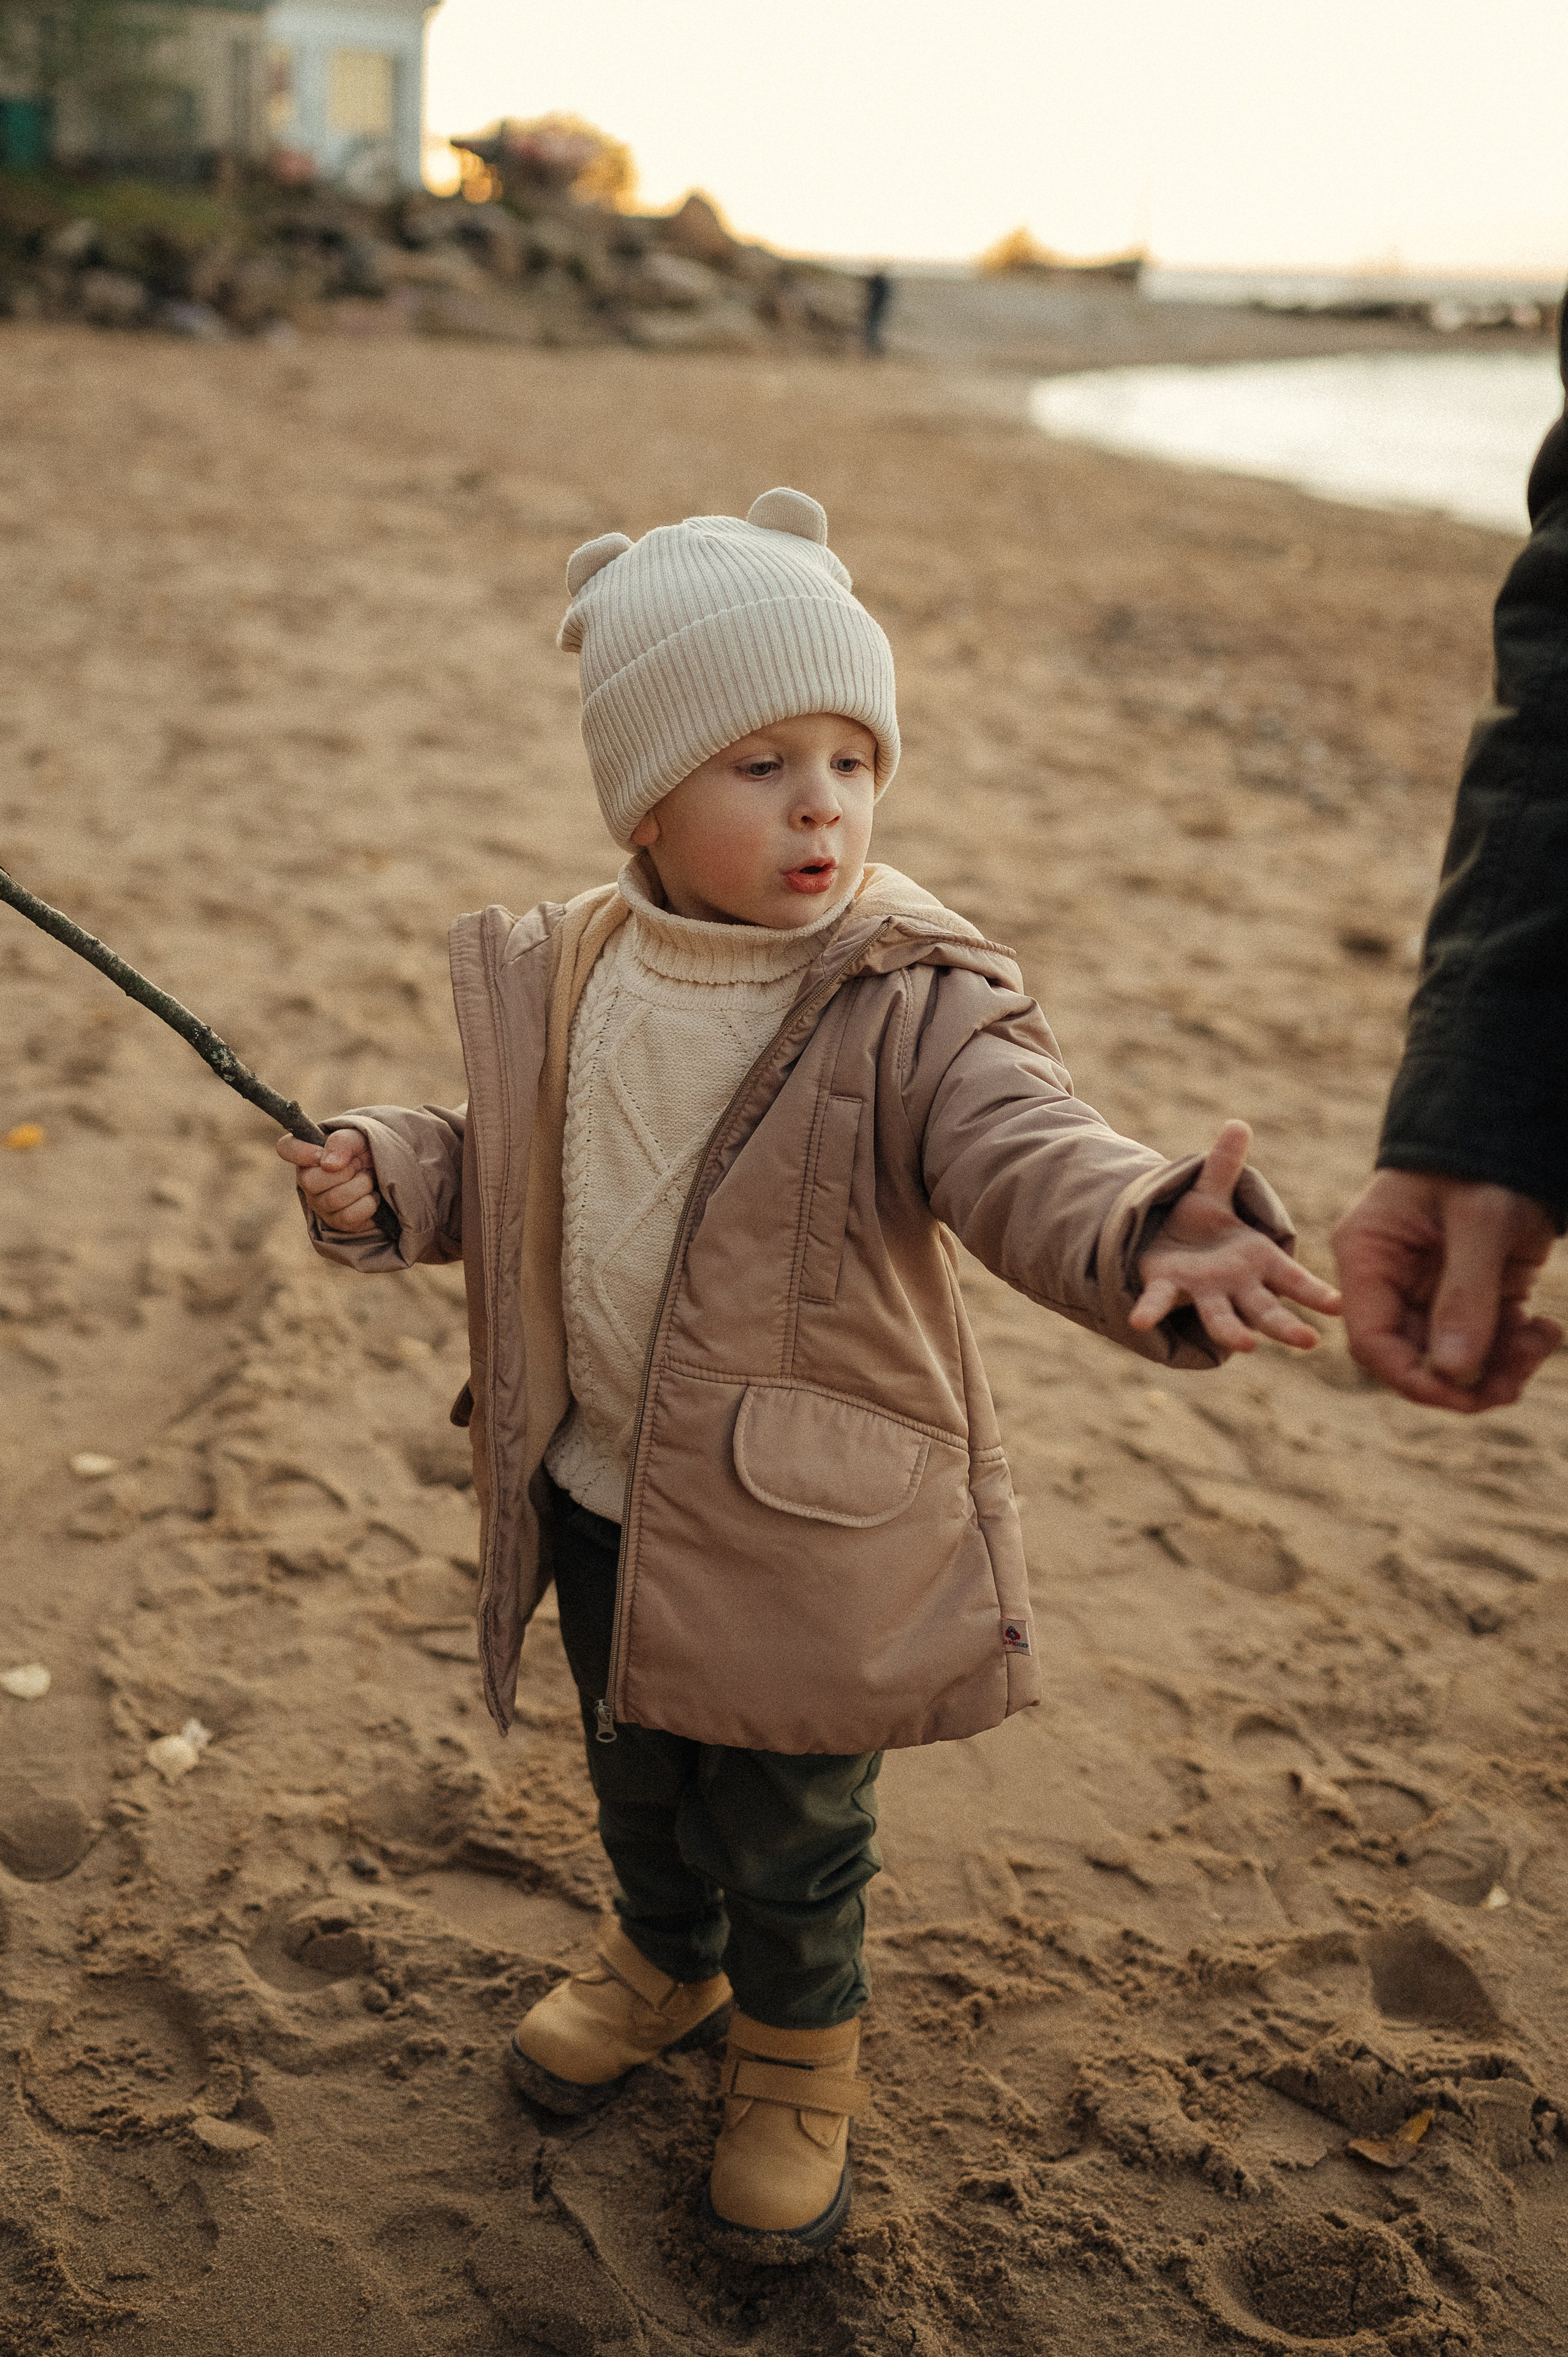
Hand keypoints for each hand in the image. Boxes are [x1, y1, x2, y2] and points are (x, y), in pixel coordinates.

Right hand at [277, 1129, 381, 1234]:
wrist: (387, 1173)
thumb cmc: (366, 1152)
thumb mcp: (358, 1138)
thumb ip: (341, 1142)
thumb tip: (328, 1164)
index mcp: (308, 1154)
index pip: (286, 1147)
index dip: (301, 1151)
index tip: (321, 1153)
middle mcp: (308, 1181)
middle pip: (310, 1182)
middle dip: (344, 1172)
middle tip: (358, 1166)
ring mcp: (321, 1204)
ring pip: (334, 1199)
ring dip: (361, 1186)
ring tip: (367, 1180)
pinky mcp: (338, 1222)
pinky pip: (349, 1216)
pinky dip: (368, 1204)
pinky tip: (371, 1196)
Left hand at [1132, 1119, 1340, 1354]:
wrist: (1159, 1243)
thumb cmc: (1198, 1225)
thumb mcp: (1210, 1191)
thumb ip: (1224, 1165)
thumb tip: (1237, 1124)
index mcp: (1256, 1260)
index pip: (1292, 1278)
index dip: (1314, 1292)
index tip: (1338, 1307)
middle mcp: (1235, 1285)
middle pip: (1265, 1308)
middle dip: (1285, 1325)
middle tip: (1308, 1341)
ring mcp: (1203, 1292)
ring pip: (1223, 1318)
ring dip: (1234, 1331)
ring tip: (1246, 1346)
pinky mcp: (1168, 1288)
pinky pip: (1159, 1302)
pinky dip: (1150, 1311)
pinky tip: (1139, 1320)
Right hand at [1331, 1168, 1559, 1411]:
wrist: (1513, 1125)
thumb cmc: (1483, 1160)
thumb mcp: (1480, 1222)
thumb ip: (1466, 1297)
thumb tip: (1454, 1375)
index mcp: (1369, 1258)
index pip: (1374, 1342)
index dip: (1415, 1380)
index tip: (1468, 1392)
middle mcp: (1392, 1280)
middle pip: (1415, 1359)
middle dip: (1466, 1380)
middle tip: (1517, 1381)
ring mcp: (1431, 1288)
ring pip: (1453, 1359)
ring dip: (1499, 1368)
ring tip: (1542, 1341)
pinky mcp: (1473, 1291)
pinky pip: (1486, 1342)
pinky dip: (1517, 1349)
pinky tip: (1547, 1329)